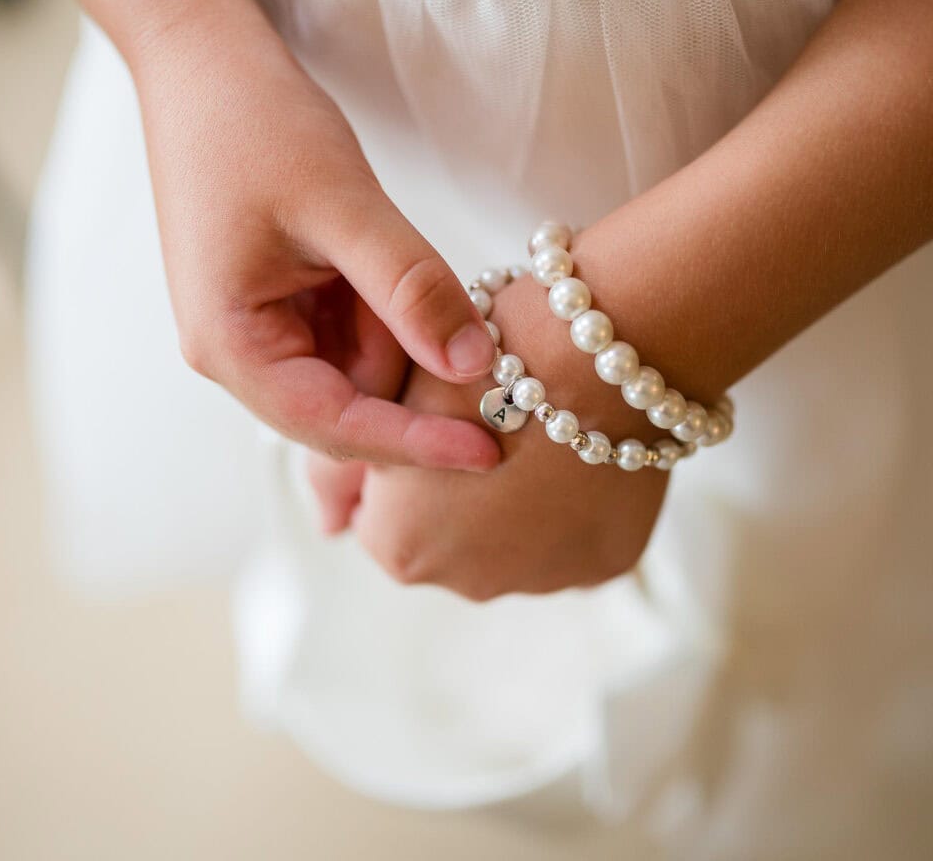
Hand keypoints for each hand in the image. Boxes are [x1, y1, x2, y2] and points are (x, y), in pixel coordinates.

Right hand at [133, 19, 500, 470]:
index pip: (336, 425)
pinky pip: (350, 335)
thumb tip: (474, 368)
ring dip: (406, 344)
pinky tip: (414, 281)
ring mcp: (257, 330)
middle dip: (416, 396)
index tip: (493, 453)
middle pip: (346, 410)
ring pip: (356, 373)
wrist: (201, 60)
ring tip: (442, 290)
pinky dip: (391, 317)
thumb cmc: (255, 123)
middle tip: (502, 379)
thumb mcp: (343, 206)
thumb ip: (410, 289)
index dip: (417, 445)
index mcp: (230, 345)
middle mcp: (236, 353)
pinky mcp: (280, 303)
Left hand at [310, 277, 671, 599]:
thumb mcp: (388, 401)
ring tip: (540, 435)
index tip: (438, 419)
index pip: (381, 514)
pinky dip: (576, 509)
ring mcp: (542, 580)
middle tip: (490, 423)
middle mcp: (465, 582)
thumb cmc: (479, 361)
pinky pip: (578, 542)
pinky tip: (579, 456)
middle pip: (450, 537)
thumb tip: (326, 526)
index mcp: (399, 546)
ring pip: (517, 543)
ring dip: (520, 505)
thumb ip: (339, 468)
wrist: (591, 352)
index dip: (405, 461)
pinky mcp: (606, 565)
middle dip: (461, 495)